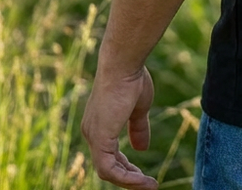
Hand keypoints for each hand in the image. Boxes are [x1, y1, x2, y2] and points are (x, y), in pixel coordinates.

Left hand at [81, 65, 158, 188]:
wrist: (124, 64)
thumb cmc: (131, 79)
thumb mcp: (138, 108)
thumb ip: (138, 128)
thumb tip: (142, 149)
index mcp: (99, 123)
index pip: (109, 154)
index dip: (126, 167)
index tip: (143, 174)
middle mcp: (91, 131)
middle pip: (107, 166)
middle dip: (128, 177)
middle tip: (147, 184)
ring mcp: (93, 136)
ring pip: (107, 171)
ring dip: (129, 181)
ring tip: (149, 186)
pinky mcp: (99, 138)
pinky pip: (109, 169)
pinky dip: (126, 178)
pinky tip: (142, 180)